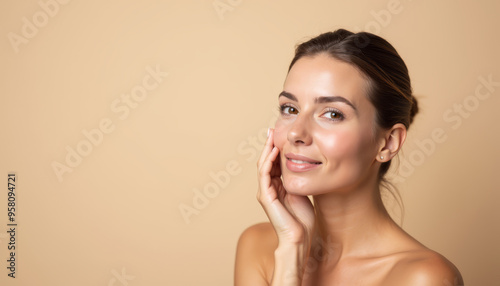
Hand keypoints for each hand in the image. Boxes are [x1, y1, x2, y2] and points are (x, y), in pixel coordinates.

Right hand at [256, 128, 315, 247]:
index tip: (282, 135)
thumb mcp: (303, 193)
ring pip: (263, 165)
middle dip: (270, 145)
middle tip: (274, 129)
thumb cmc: (303, 220)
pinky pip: (265, 174)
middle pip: (266, 161)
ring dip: (267, 149)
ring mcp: (265, 192)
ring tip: (272, 135)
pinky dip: (268, 161)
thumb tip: (307, 165)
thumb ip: (301, 180)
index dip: (277, 149)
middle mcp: (268, 188)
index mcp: (277, 187)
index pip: (274, 163)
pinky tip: (273, 151)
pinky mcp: (266, 196)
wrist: (299, 238)